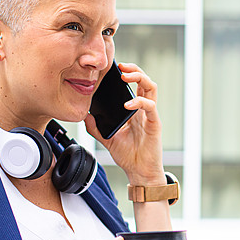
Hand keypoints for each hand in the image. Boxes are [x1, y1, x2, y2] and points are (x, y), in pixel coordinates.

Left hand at [85, 62, 165, 184]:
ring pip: (151, 88)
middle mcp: (144, 110)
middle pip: (145, 81)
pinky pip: (151, 107)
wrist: (140, 173)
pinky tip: (128, 105)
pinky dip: (140, 102)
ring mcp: (150, 116)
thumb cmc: (128, 156)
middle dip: (134, 69)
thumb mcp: (107, 139)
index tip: (114, 67)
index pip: (134, 85)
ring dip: (140, 77)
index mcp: (135, 111)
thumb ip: (96, 127)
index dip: (127, 73)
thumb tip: (85, 115)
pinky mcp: (154, 124)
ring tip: (126, 76)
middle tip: (121, 66)